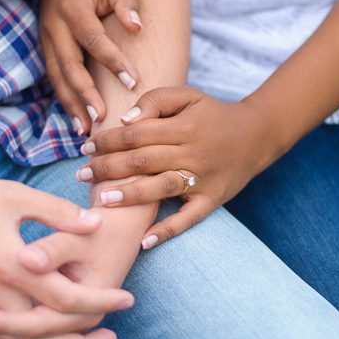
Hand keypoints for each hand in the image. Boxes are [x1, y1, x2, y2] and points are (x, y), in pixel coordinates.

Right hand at [40, 0, 142, 135]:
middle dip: (84, 93)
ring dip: (71, 105)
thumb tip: (136, 27)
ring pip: (57, 78)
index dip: (113, 62)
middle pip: (69, 65)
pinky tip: (77, 122)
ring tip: (86, 130)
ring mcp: (46, 40)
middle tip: (102, 117)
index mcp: (73, 8)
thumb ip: (126, 3)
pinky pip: (54, 80)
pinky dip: (65, 101)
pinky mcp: (45, 51)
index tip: (133, 83)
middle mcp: (54, 27)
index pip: (94, 40)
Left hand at [74, 87, 272, 248]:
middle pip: (143, 161)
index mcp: (184, 126)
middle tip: (81, 175)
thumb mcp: (188, 96)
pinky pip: (189, 218)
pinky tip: (144, 241)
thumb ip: (156, 101)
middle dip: (108, 168)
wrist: (257, 135)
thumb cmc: (213, 115)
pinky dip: (167, 230)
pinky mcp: (212, 200)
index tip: (85, 148)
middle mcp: (193, 153)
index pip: (137, 134)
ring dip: (130, 196)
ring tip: (102, 201)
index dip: (108, 141)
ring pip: (161, 188)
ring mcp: (203, 179)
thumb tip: (125, 121)